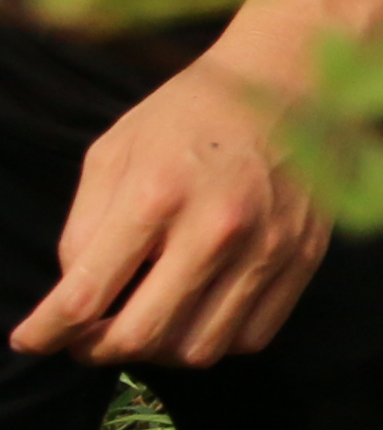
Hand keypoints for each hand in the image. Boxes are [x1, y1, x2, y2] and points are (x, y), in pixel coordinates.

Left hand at [19, 56, 326, 367]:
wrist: (291, 77)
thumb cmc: (192, 111)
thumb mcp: (115, 150)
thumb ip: (86, 225)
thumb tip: (78, 294)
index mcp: (156, 195)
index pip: (85, 297)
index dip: (46, 333)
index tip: (31, 340)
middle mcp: (215, 229)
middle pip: (141, 336)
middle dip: (96, 350)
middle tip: (86, 338)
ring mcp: (266, 247)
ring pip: (197, 349)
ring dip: (157, 351)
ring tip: (145, 324)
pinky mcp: (304, 257)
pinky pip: (251, 336)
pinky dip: (213, 341)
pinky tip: (196, 313)